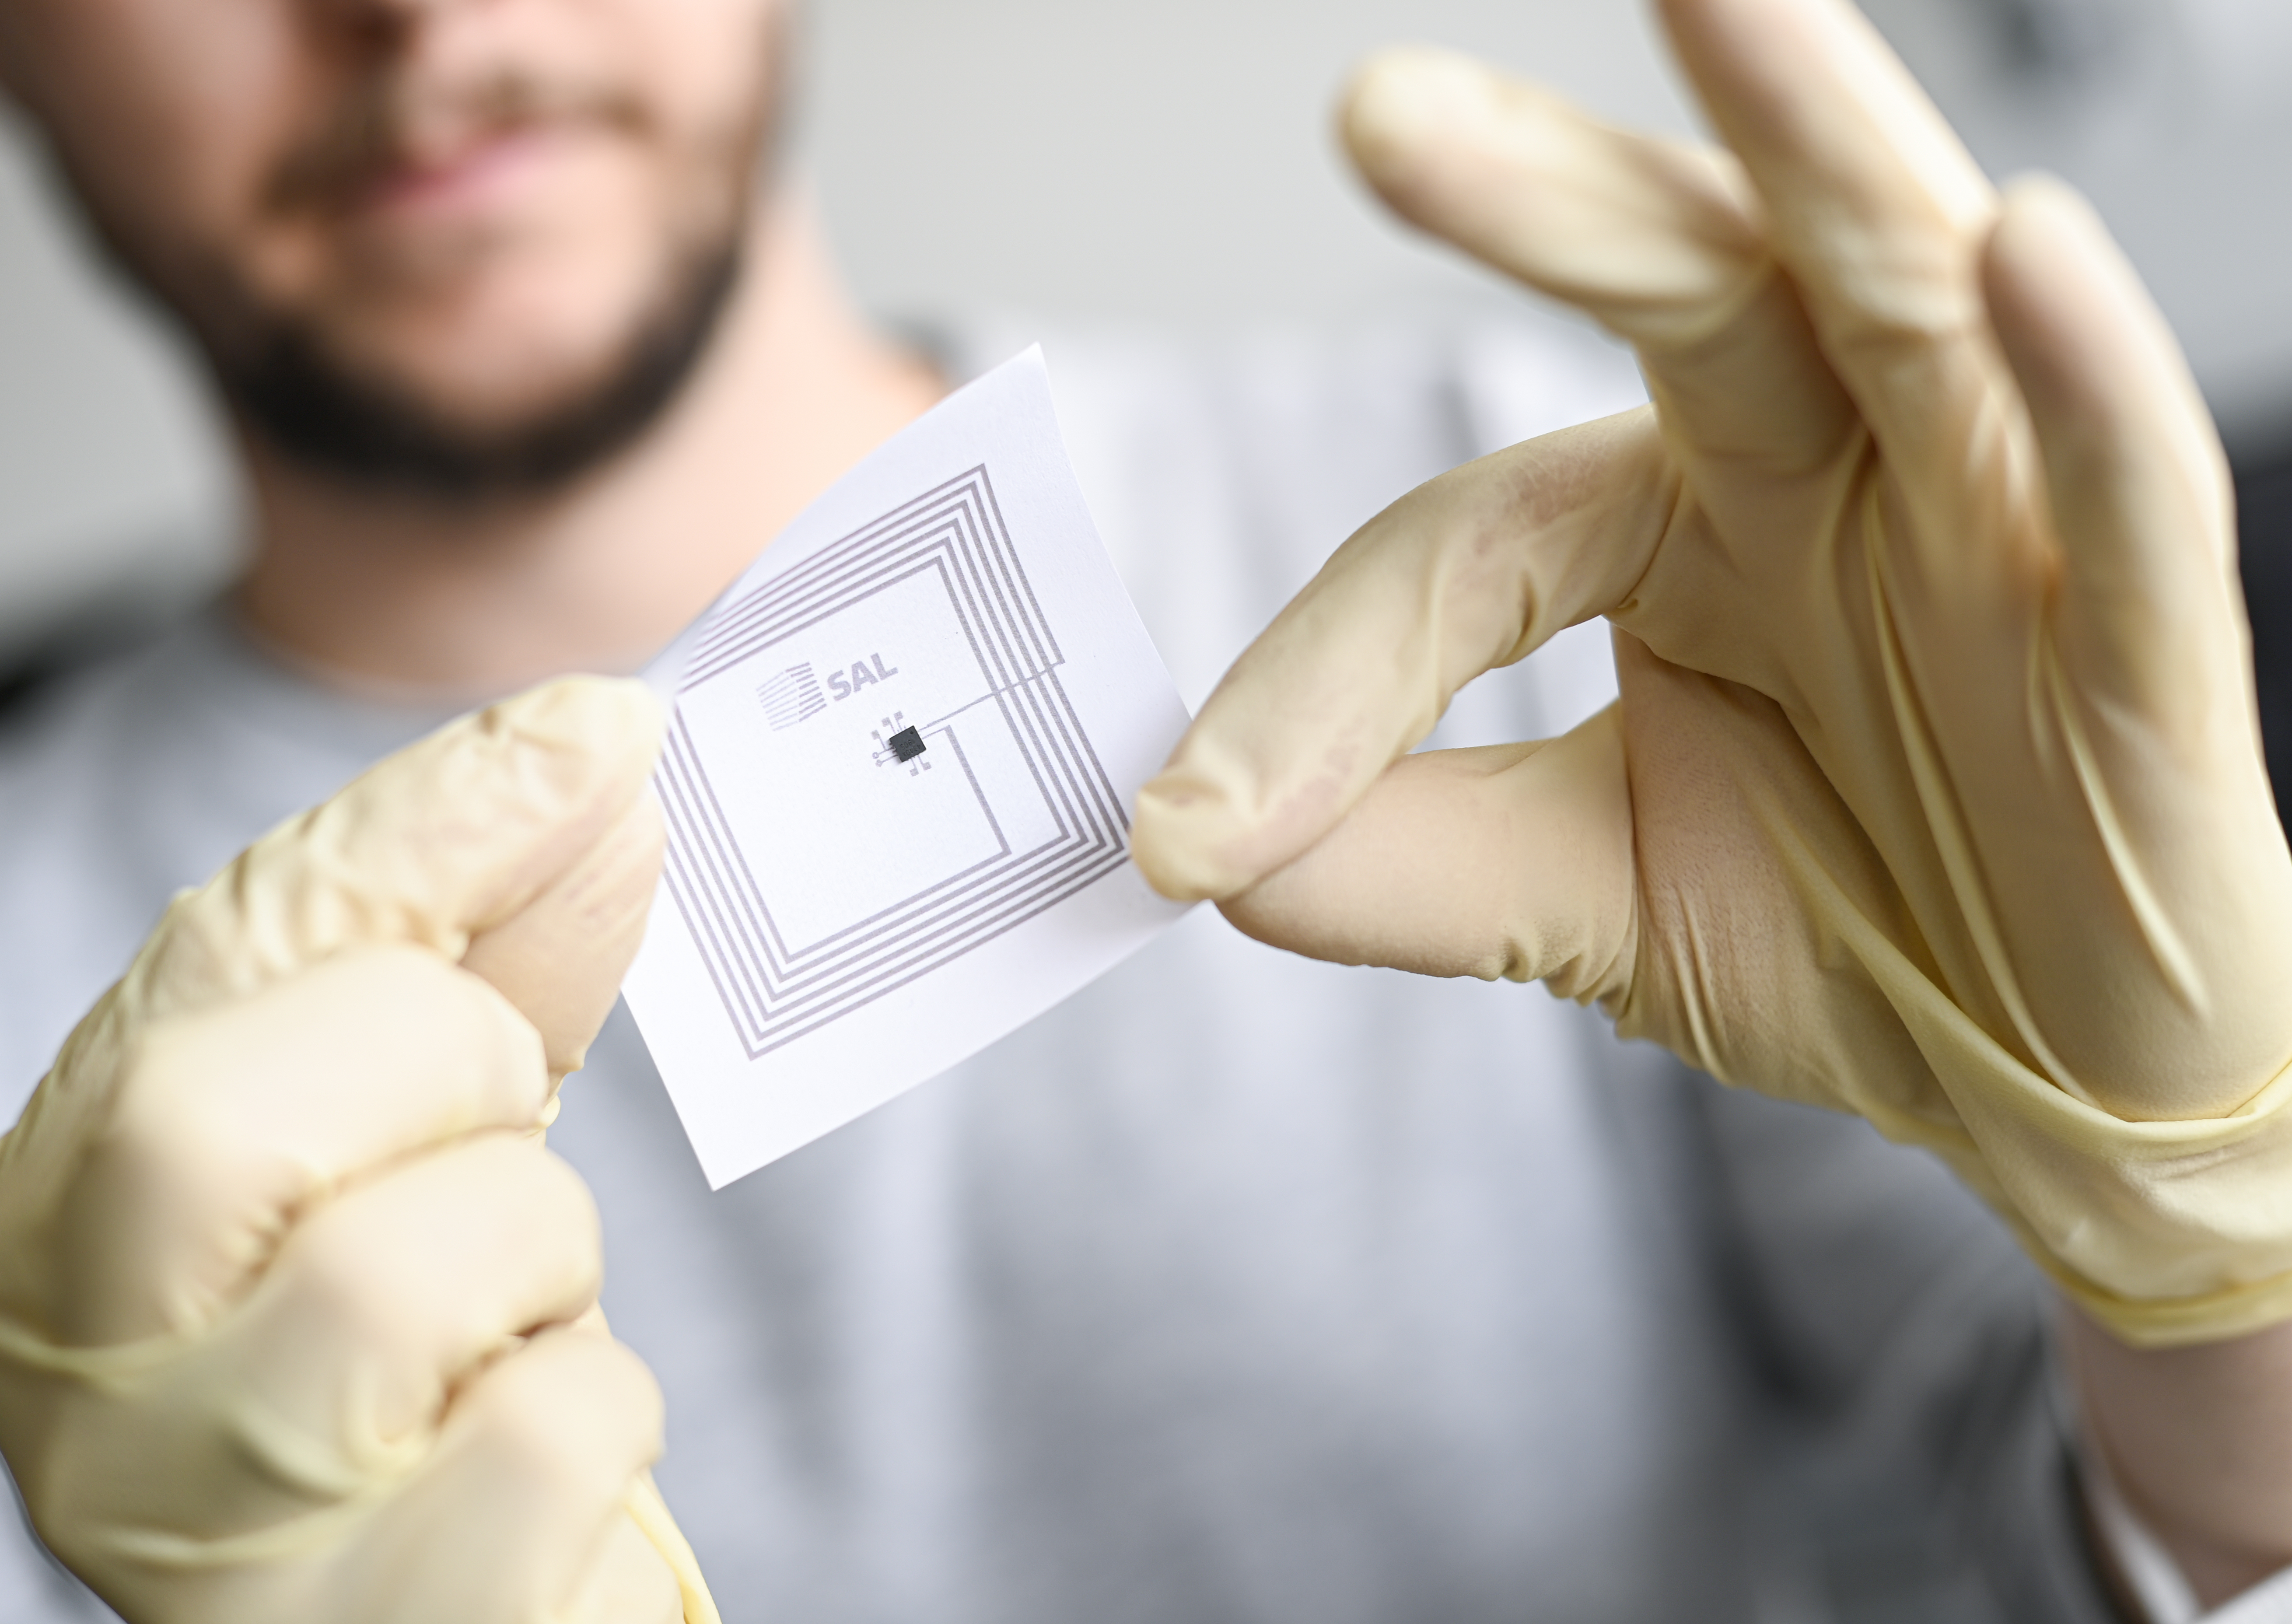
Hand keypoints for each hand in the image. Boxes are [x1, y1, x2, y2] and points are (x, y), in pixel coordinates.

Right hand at [0, 679, 719, 1622]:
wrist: (481, 1592)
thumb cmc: (437, 1361)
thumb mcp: (442, 1125)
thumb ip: (495, 942)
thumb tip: (596, 750)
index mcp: (68, 1218)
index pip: (216, 959)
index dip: (423, 828)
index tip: (599, 727)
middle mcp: (78, 1379)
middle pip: (218, 1111)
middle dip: (443, 1072)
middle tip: (494, 1132)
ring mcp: (198, 1528)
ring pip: (404, 1271)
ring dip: (535, 1256)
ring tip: (510, 1320)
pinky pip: (545, 1438)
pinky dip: (593, 1412)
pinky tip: (534, 1449)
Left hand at [1132, 0, 2291, 1346]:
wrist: (2048, 1073)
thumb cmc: (1849, 933)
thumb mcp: (1584, 897)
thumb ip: (1400, 857)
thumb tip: (1192, 847)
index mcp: (1681, 519)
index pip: (1466, 543)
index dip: (1323, 678)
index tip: (1182, 824)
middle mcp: (1827, 469)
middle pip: (1684, 284)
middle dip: (1549, 198)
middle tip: (1382, 110)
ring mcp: (1990, 524)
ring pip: (1895, 298)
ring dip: (1811, 145)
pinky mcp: (2143, 630)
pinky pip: (2120, 478)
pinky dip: (2073, 370)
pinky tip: (2016, 253)